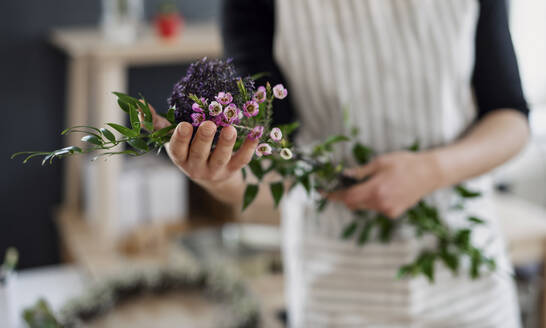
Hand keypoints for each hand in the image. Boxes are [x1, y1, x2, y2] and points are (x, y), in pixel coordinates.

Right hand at [140, 104, 257, 187]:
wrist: (213, 177)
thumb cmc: (189, 150)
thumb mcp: (173, 139)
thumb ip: (158, 122)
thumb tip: (140, 103)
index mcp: (179, 157)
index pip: (177, 149)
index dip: (180, 138)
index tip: (184, 125)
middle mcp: (195, 166)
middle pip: (199, 153)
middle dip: (203, 139)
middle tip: (208, 124)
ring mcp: (215, 170)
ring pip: (220, 158)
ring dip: (225, 143)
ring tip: (230, 128)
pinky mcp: (232, 170)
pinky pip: (241, 160)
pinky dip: (249, 148)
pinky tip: (255, 134)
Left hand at [327, 151, 441, 217]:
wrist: (430, 173)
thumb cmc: (405, 163)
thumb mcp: (380, 162)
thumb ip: (360, 172)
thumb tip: (344, 175)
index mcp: (376, 190)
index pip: (347, 197)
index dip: (333, 195)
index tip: (324, 192)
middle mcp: (380, 204)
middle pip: (353, 204)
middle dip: (346, 195)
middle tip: (346, 182)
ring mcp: (388, 210)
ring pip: (364, 206)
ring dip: (360, 197)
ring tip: (372, 182)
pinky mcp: (394, 213)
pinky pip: (375, 208)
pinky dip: (372, 200)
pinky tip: (383, 189)